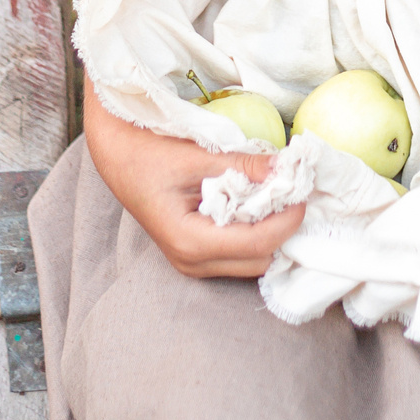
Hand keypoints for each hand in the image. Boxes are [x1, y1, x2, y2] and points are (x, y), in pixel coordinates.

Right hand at [83, 88, 305, 277]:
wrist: (117, 158)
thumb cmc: (148, 155)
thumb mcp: (197, 156)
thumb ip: (243, 165)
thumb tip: (287, 166)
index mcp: (190, 242)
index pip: (257, 244)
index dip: (287, 220)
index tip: (303, 192)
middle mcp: (192, 263)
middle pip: (259, 260)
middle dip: (281, 228)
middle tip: (293, 192)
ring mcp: (192, 264)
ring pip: (250, 262)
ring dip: (269, 232)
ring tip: (276, 197)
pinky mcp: (195, 256)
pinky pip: (237, 255)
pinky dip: (254, 233)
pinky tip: (257, 205)